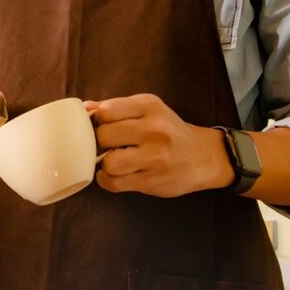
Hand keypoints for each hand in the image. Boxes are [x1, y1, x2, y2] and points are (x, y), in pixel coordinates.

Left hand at [88, 94, 233, 197]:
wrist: (205, 157)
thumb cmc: (169, 131)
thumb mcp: (147, 110)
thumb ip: (115, 108)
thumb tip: (84, 109)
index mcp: (149, 106)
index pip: (105, 111)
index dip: (97, 120)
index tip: (102, 126)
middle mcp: (154, 130)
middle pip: (104, 136)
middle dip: (100, 142)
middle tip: (109, 145)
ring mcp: (155, 158)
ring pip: (108, 163)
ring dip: (105, 164)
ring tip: (114, 160)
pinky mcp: (153, 181)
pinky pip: (114, 183)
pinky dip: (107, 180)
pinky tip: (115, 174)